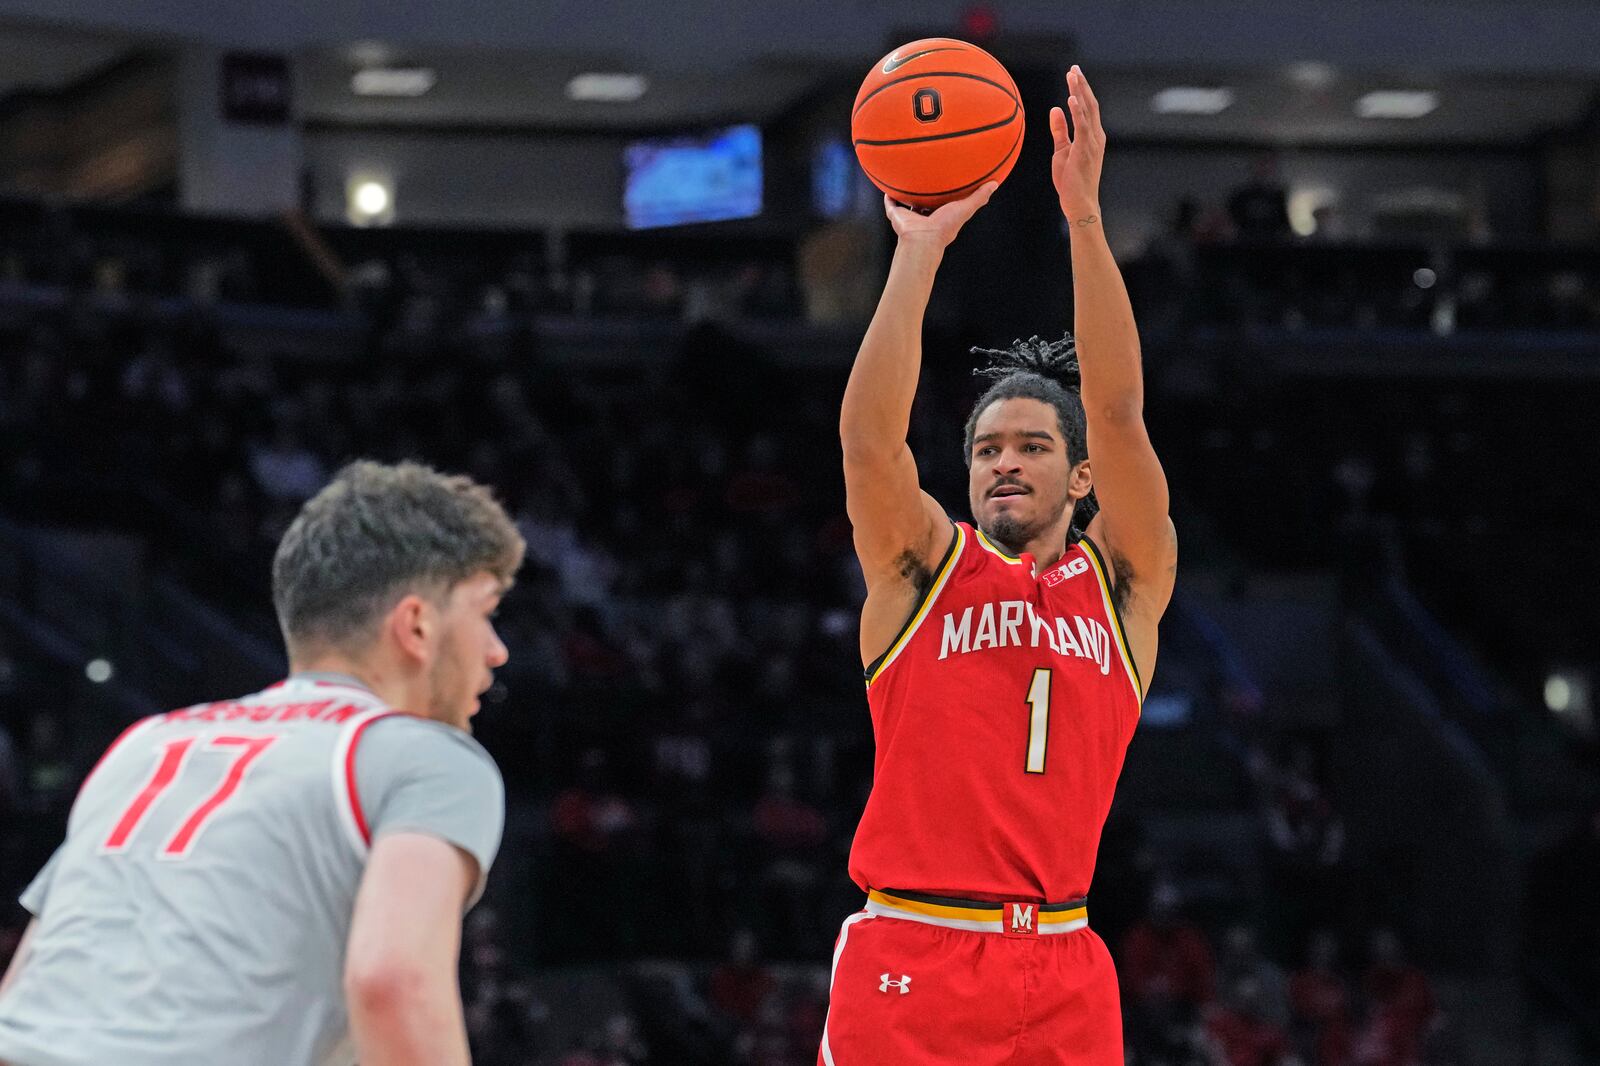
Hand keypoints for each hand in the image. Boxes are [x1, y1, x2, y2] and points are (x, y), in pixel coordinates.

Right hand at [883, 182, 997, 249]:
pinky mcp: (897, 216)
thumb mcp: (965, 208)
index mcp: (940, 215)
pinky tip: (888, 187)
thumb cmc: (945, 227)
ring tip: (905, 179)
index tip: (948, 180)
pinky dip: (889, 198)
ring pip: (908, 203)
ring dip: (906, 194)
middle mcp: (925, 216)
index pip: (944, 203)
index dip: (946, 193)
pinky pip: (891, 205)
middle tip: (926, 176)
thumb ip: (979, 197)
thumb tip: (994, 184)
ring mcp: (910, 217)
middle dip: (926, 193)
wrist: (922, 239)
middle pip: (925, 202)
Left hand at [1050, 64, 1103, 222]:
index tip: (1074, 74)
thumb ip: (1060, 130)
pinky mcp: (1085, 150)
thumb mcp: (1062, 151)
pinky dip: (1077, 111)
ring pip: (1087, 111)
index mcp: (1091, 136)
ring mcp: (1092, 143)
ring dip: (1079, 92)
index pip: (1087, 108)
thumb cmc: (1071, 181)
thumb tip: (1056, 109)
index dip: (1081, 90)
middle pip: (1089, 104)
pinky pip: (1082, 127)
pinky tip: (1071, 98)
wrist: (1080, 203)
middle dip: (1082, 85)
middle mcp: (1095, 136)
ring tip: (1072, 75)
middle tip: (1074, 68)